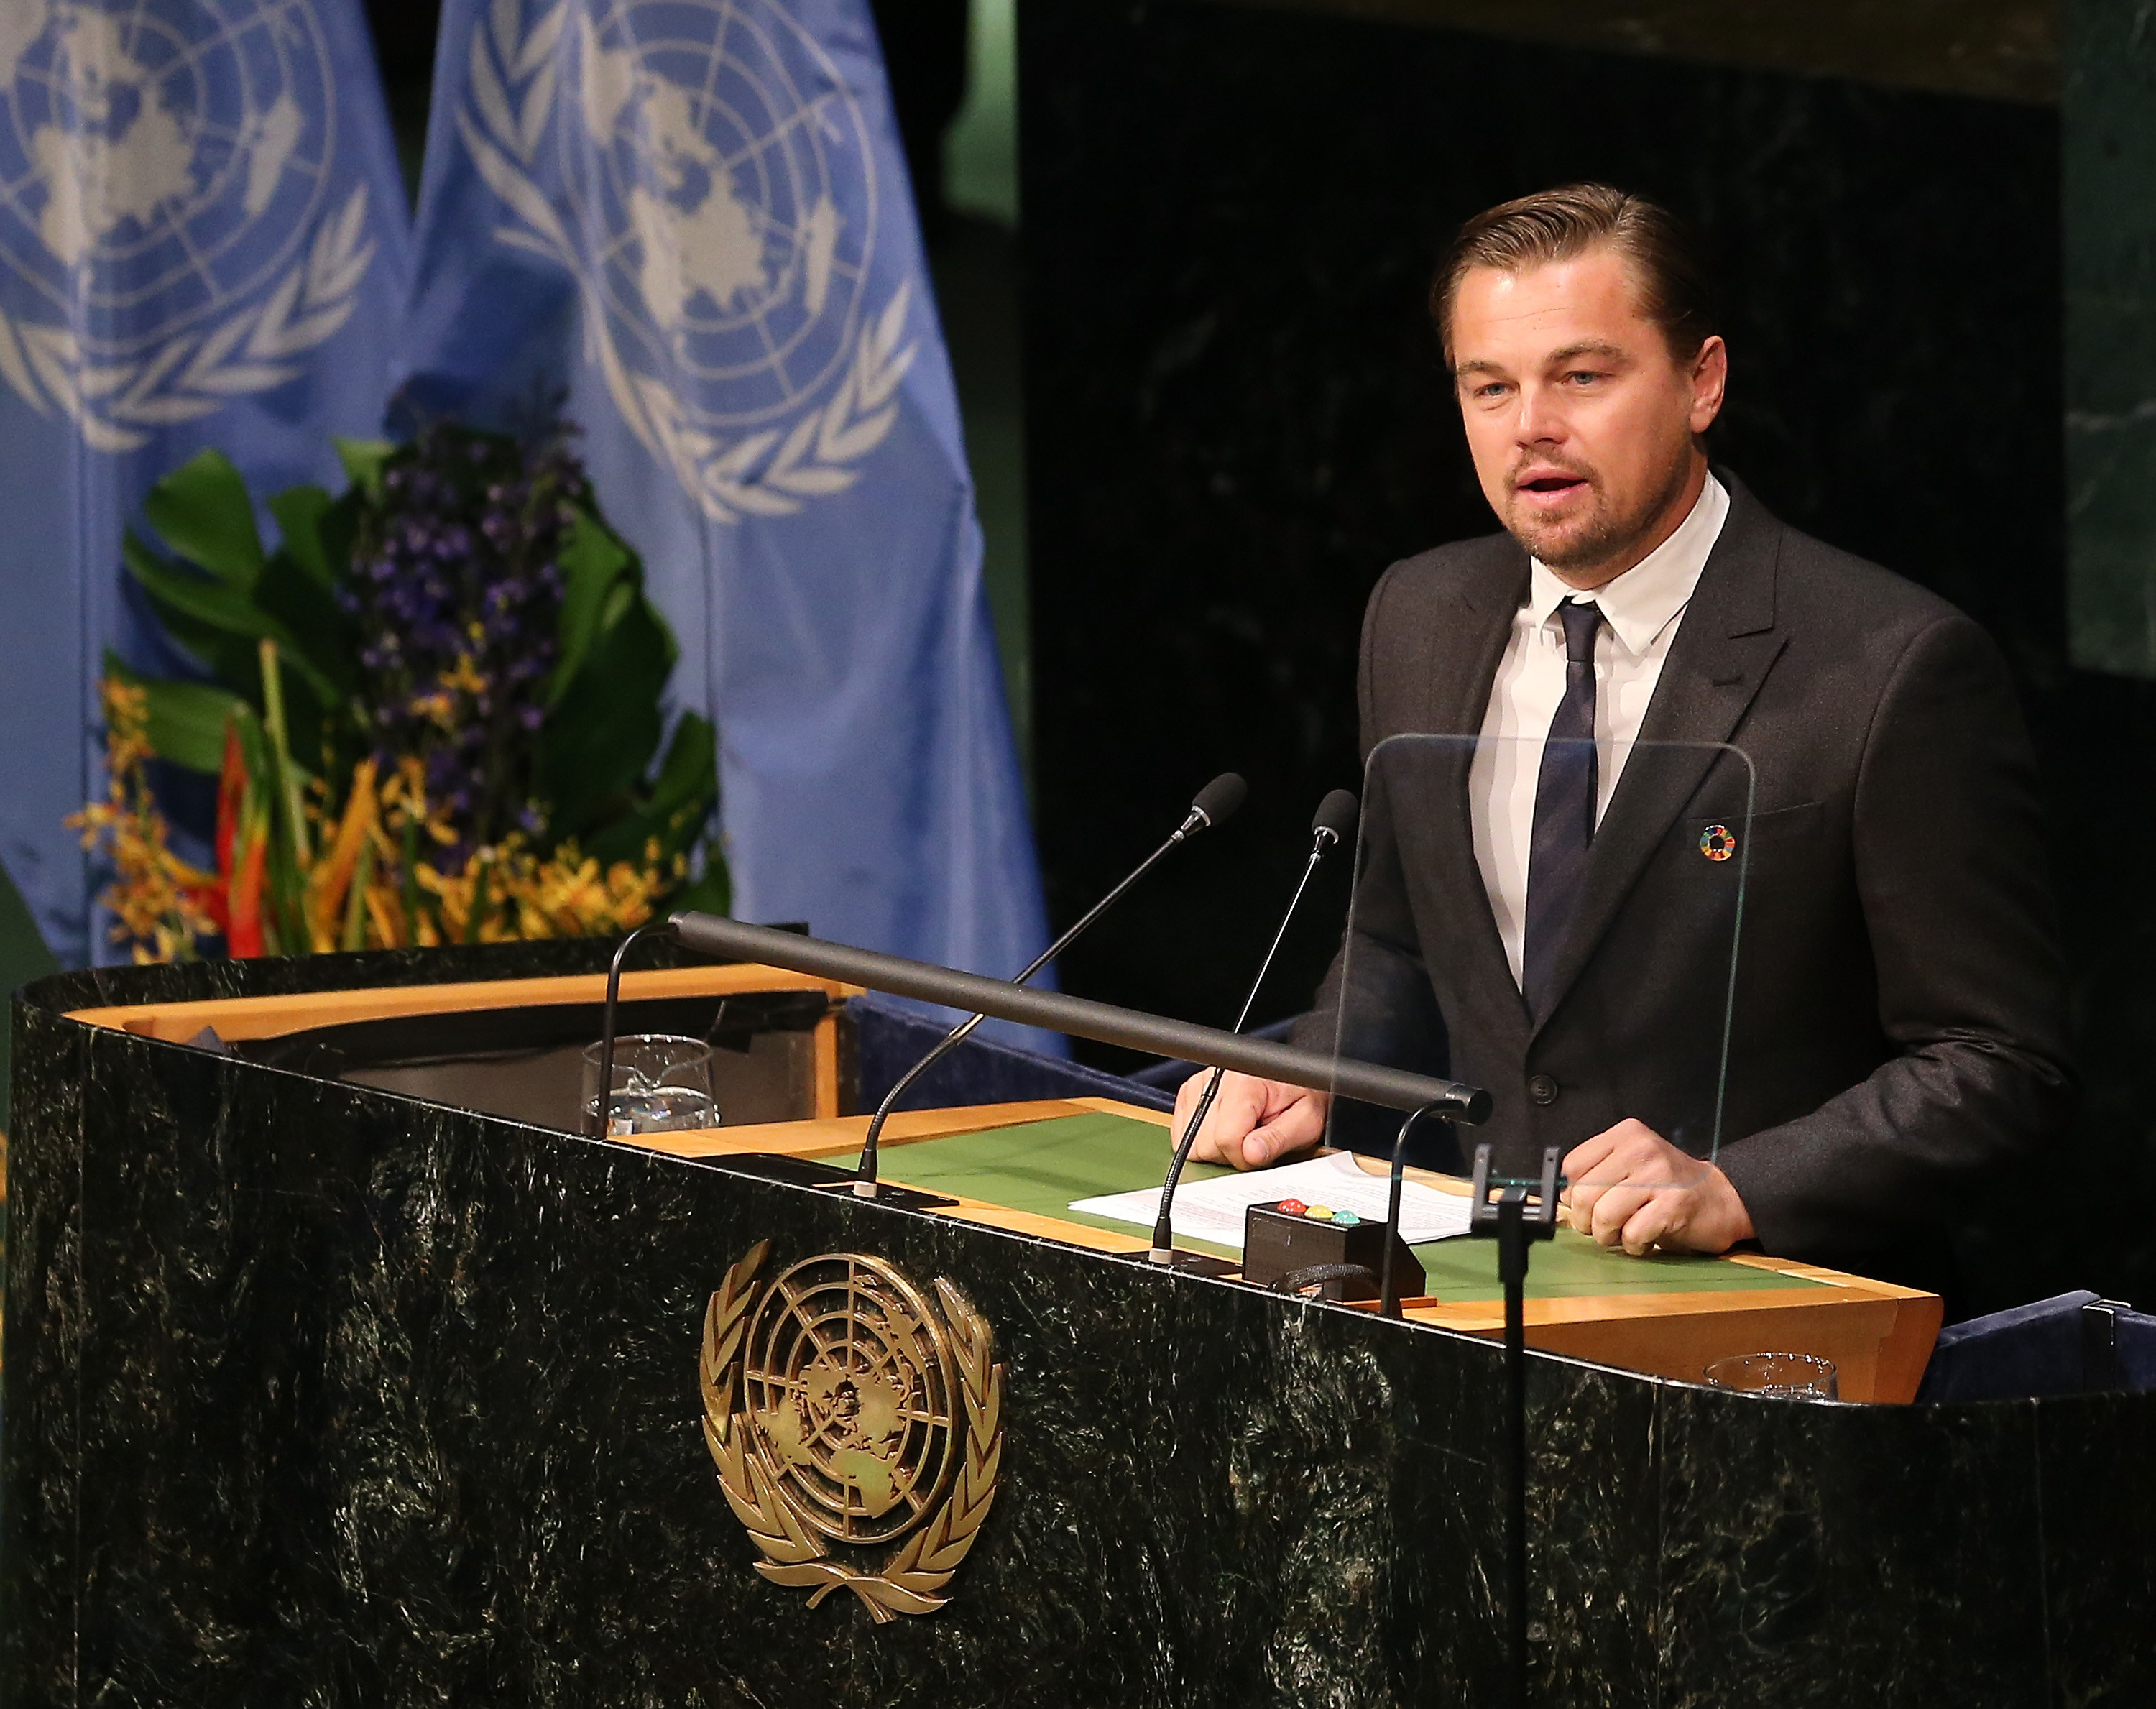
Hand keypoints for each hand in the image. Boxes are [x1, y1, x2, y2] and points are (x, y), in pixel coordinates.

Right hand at [1171, 1071, 1330, 1170]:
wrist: (1293, 1075)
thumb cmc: (1300, 1096)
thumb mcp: (1305, 1120)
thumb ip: (1279, 1139)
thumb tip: (1251, 1153)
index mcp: (1245, 1082)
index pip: (1226, 1138)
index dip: (1244, 1156)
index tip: (1259, 1150)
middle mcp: (1217, 1079)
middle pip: (1203, 1143)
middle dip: (1228, 1153)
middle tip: (1252, 1140)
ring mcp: (1199, 1085)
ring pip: (1189, 1142)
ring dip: (1214, 1147)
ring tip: (1240, 1132)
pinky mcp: (1189, 1093)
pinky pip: (1181, 1134)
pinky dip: (1202, 1140)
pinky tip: (1224, 1129)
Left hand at [1559, 1119, 1754, 1255]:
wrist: (1722, 1198)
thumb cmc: (1668, 1187)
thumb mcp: (1631, 1165)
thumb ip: (1598, 1173)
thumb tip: (1561, 1198)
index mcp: (1625, 1135)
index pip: (1572, 1166)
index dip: (1572, 1194)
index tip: (1585, 1205)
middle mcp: (1641, 1150)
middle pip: (1584, 1194)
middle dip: (1586, 1221)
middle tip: (1602, 1227)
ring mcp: (1659, 1176)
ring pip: (1604, 1216)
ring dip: (1608, 1236)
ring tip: (1624, 1234)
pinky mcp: (1673, 1206)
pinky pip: (1632, 1234)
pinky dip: (1633, 1245)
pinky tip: (1646, 1238)